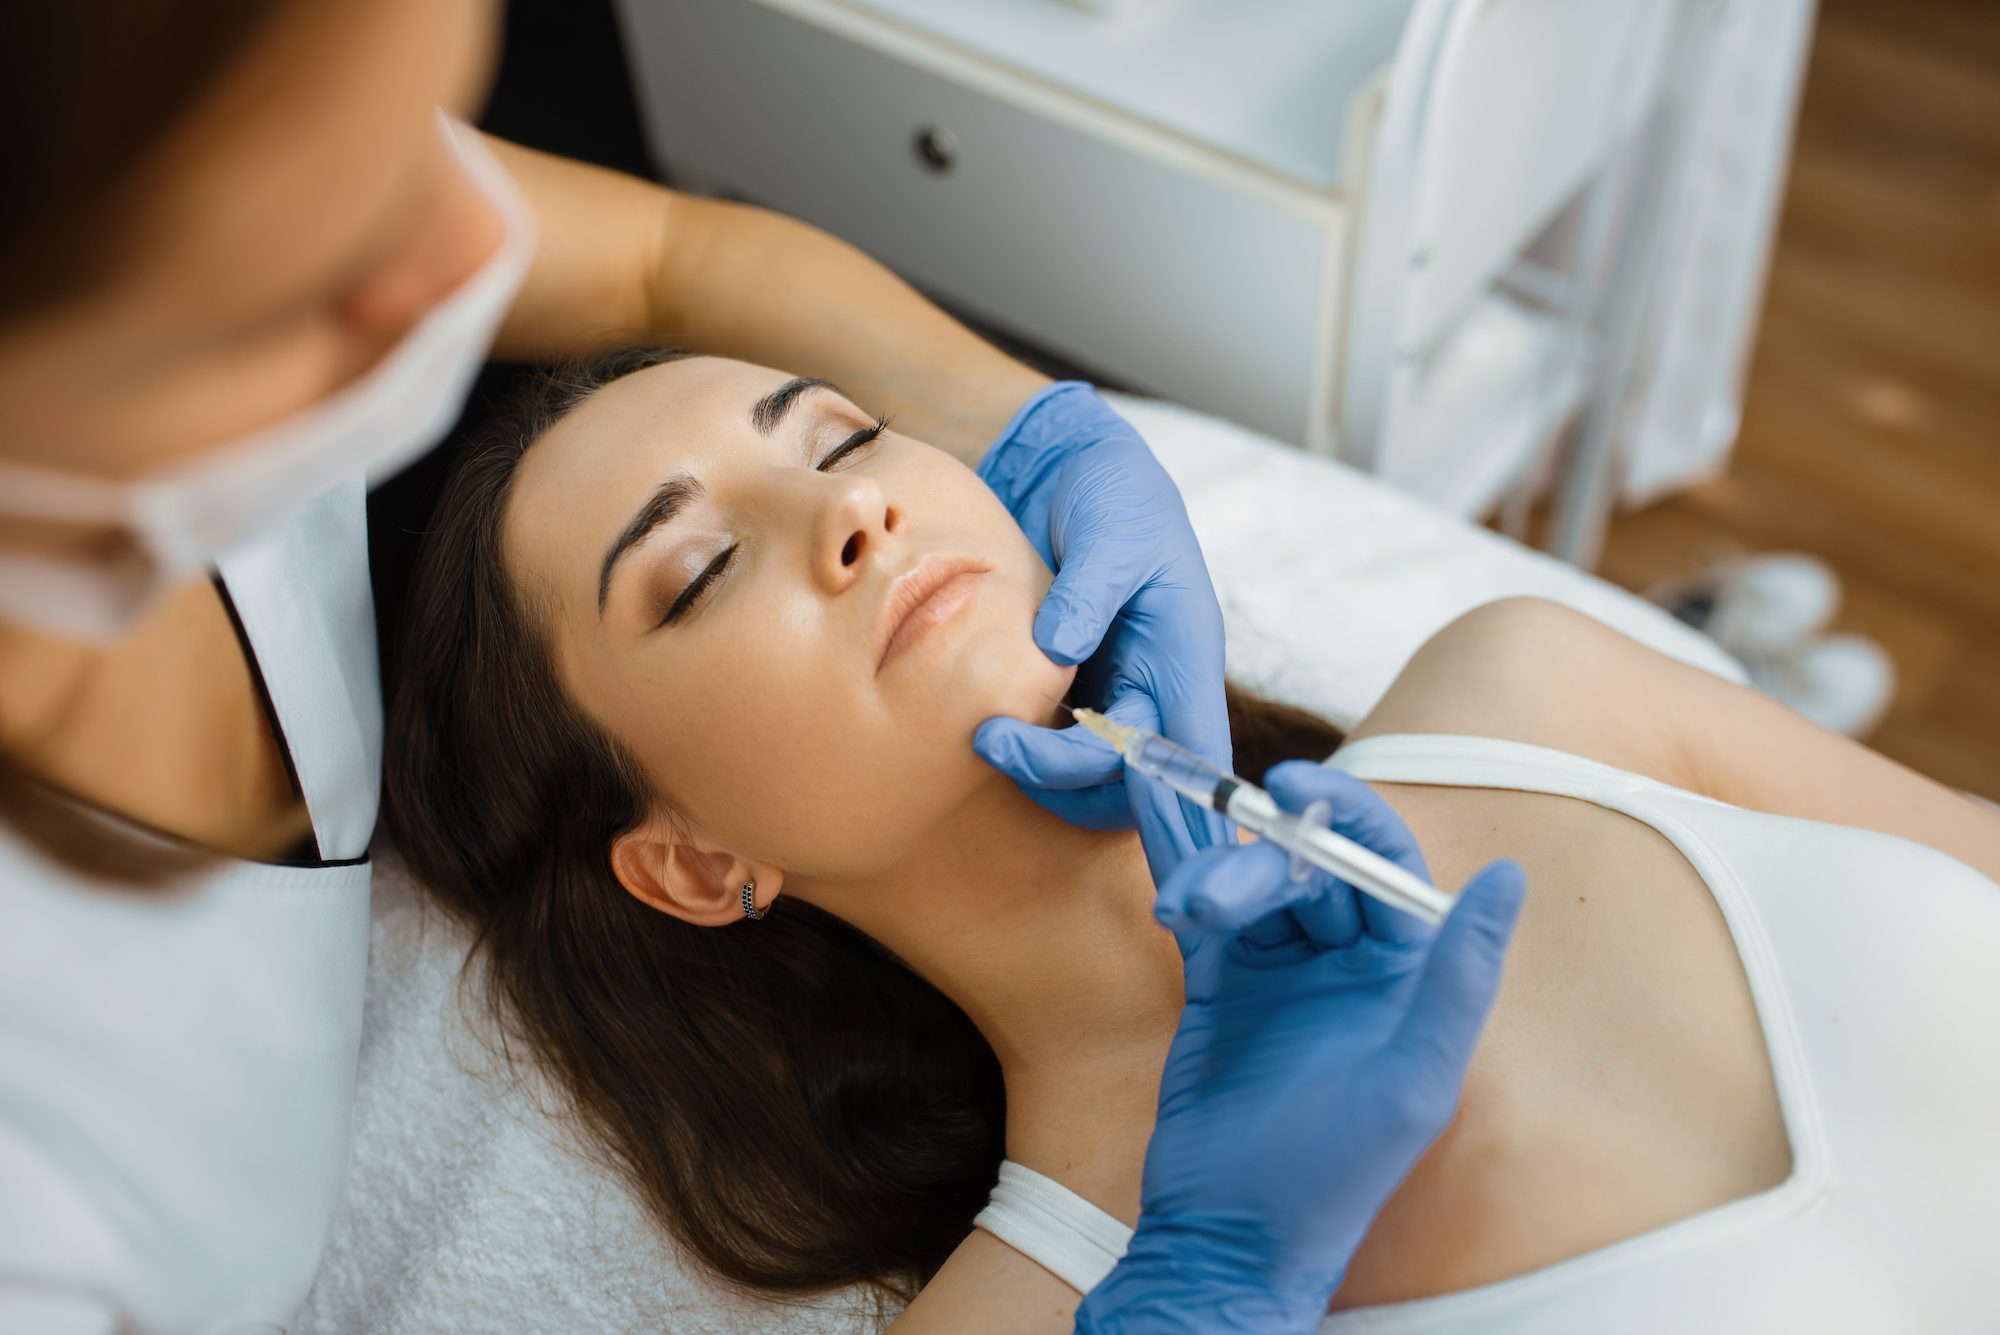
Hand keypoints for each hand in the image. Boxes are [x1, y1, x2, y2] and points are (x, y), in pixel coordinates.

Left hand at [970, 383, 1230, 880]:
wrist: (1073, 471)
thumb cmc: (1113, 491)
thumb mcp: (1113, 527)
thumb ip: (1090, 589)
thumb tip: (1059, 651)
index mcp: (1186, 659)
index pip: (1197, 757)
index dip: (1178, 807)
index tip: (1116, 810)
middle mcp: (1157, 692)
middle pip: (1136, 786)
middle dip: (1068, 781)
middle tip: (996, 742)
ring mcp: (1115, 699)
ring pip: (1094, 782)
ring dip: (1041, 775)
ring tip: (983, 734)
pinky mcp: (1072, 696)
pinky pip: (1057, 751)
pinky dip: (1026, 753)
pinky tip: (986, 725)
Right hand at [1074, 762, 1526, 1332]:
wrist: (1231, 1235)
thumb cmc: (1337, 1176)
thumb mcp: (1416, 1081)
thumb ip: (1460, 975)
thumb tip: (1508, 875)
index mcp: (1405, 973)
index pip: (1384, 862)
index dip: (1344, 812)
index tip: (1293, 785)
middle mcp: (1345, 960)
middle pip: (1306, 867)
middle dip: (1259, 865)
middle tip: (1215, 901)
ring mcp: (1278, 969)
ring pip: (1250, 884)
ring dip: (1214, 881)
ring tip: (1183, 913)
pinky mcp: (1218, 983)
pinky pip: (1202, 912)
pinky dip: (1180, 879)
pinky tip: (1162, 872)